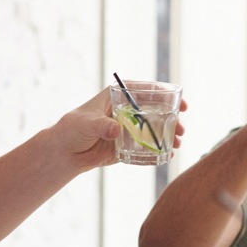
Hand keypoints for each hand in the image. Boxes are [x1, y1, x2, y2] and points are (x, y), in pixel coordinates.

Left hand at [62, 88, 187, 170]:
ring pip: (155, 129)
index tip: (181, 105)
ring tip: (178, 143)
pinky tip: (168, 155)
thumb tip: (116, 130)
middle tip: (181, 129)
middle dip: (173, 119)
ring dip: (169, 135)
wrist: (65, 152)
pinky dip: (159, 151)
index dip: (167, 95)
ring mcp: (130, 128)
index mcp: (119, 96)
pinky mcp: (129, 144)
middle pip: (157, 110)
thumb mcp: (87, 123)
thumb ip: (102, 125)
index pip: (148, 91)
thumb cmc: (72, 128)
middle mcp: (128, 110)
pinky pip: (148, 147)